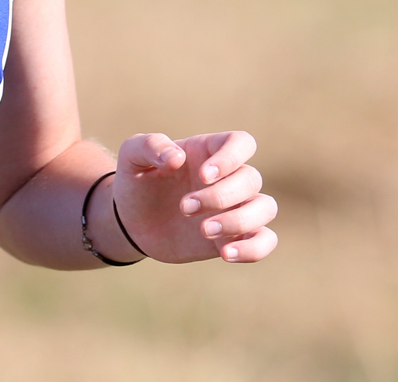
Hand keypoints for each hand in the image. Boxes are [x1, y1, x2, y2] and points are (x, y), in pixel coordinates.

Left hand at [113, 131, 277, 262]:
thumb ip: (149, 146)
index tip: (204, 176)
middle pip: (251, 178)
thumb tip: (176, 158)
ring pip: (266, 208)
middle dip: (219, 196)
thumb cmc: (136, 181)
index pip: (242, 143)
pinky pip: (266, 240)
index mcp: (208, 151)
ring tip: (203, 231)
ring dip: (239, 220)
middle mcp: (229, 177)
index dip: (230, 157)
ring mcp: (236, 207)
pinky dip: (254, 248)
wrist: (131, 221)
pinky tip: (226, 253)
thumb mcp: (131, 156)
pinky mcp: (235, 236)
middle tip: (184, 208)